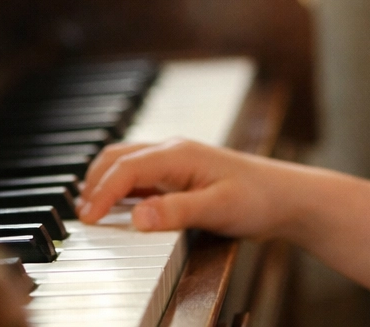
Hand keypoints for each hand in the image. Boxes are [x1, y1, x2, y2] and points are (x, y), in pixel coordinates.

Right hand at [77, 139, 292, 235]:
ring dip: (105, 182)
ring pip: (126, 163)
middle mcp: (173, 151)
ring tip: (90, 209)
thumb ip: (176, 212)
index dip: (102, 192)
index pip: (126, 168)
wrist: (288, 197)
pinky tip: (119, 206)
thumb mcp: (218, 208)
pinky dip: (121, 188)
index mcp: (178, 153)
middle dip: (94, 182)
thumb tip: (136, 218)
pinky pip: (141, 176)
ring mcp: (177, 161)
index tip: (86, 218)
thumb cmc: (259, 198)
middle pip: (118, 158)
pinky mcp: (181, 175)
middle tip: (80, 214)